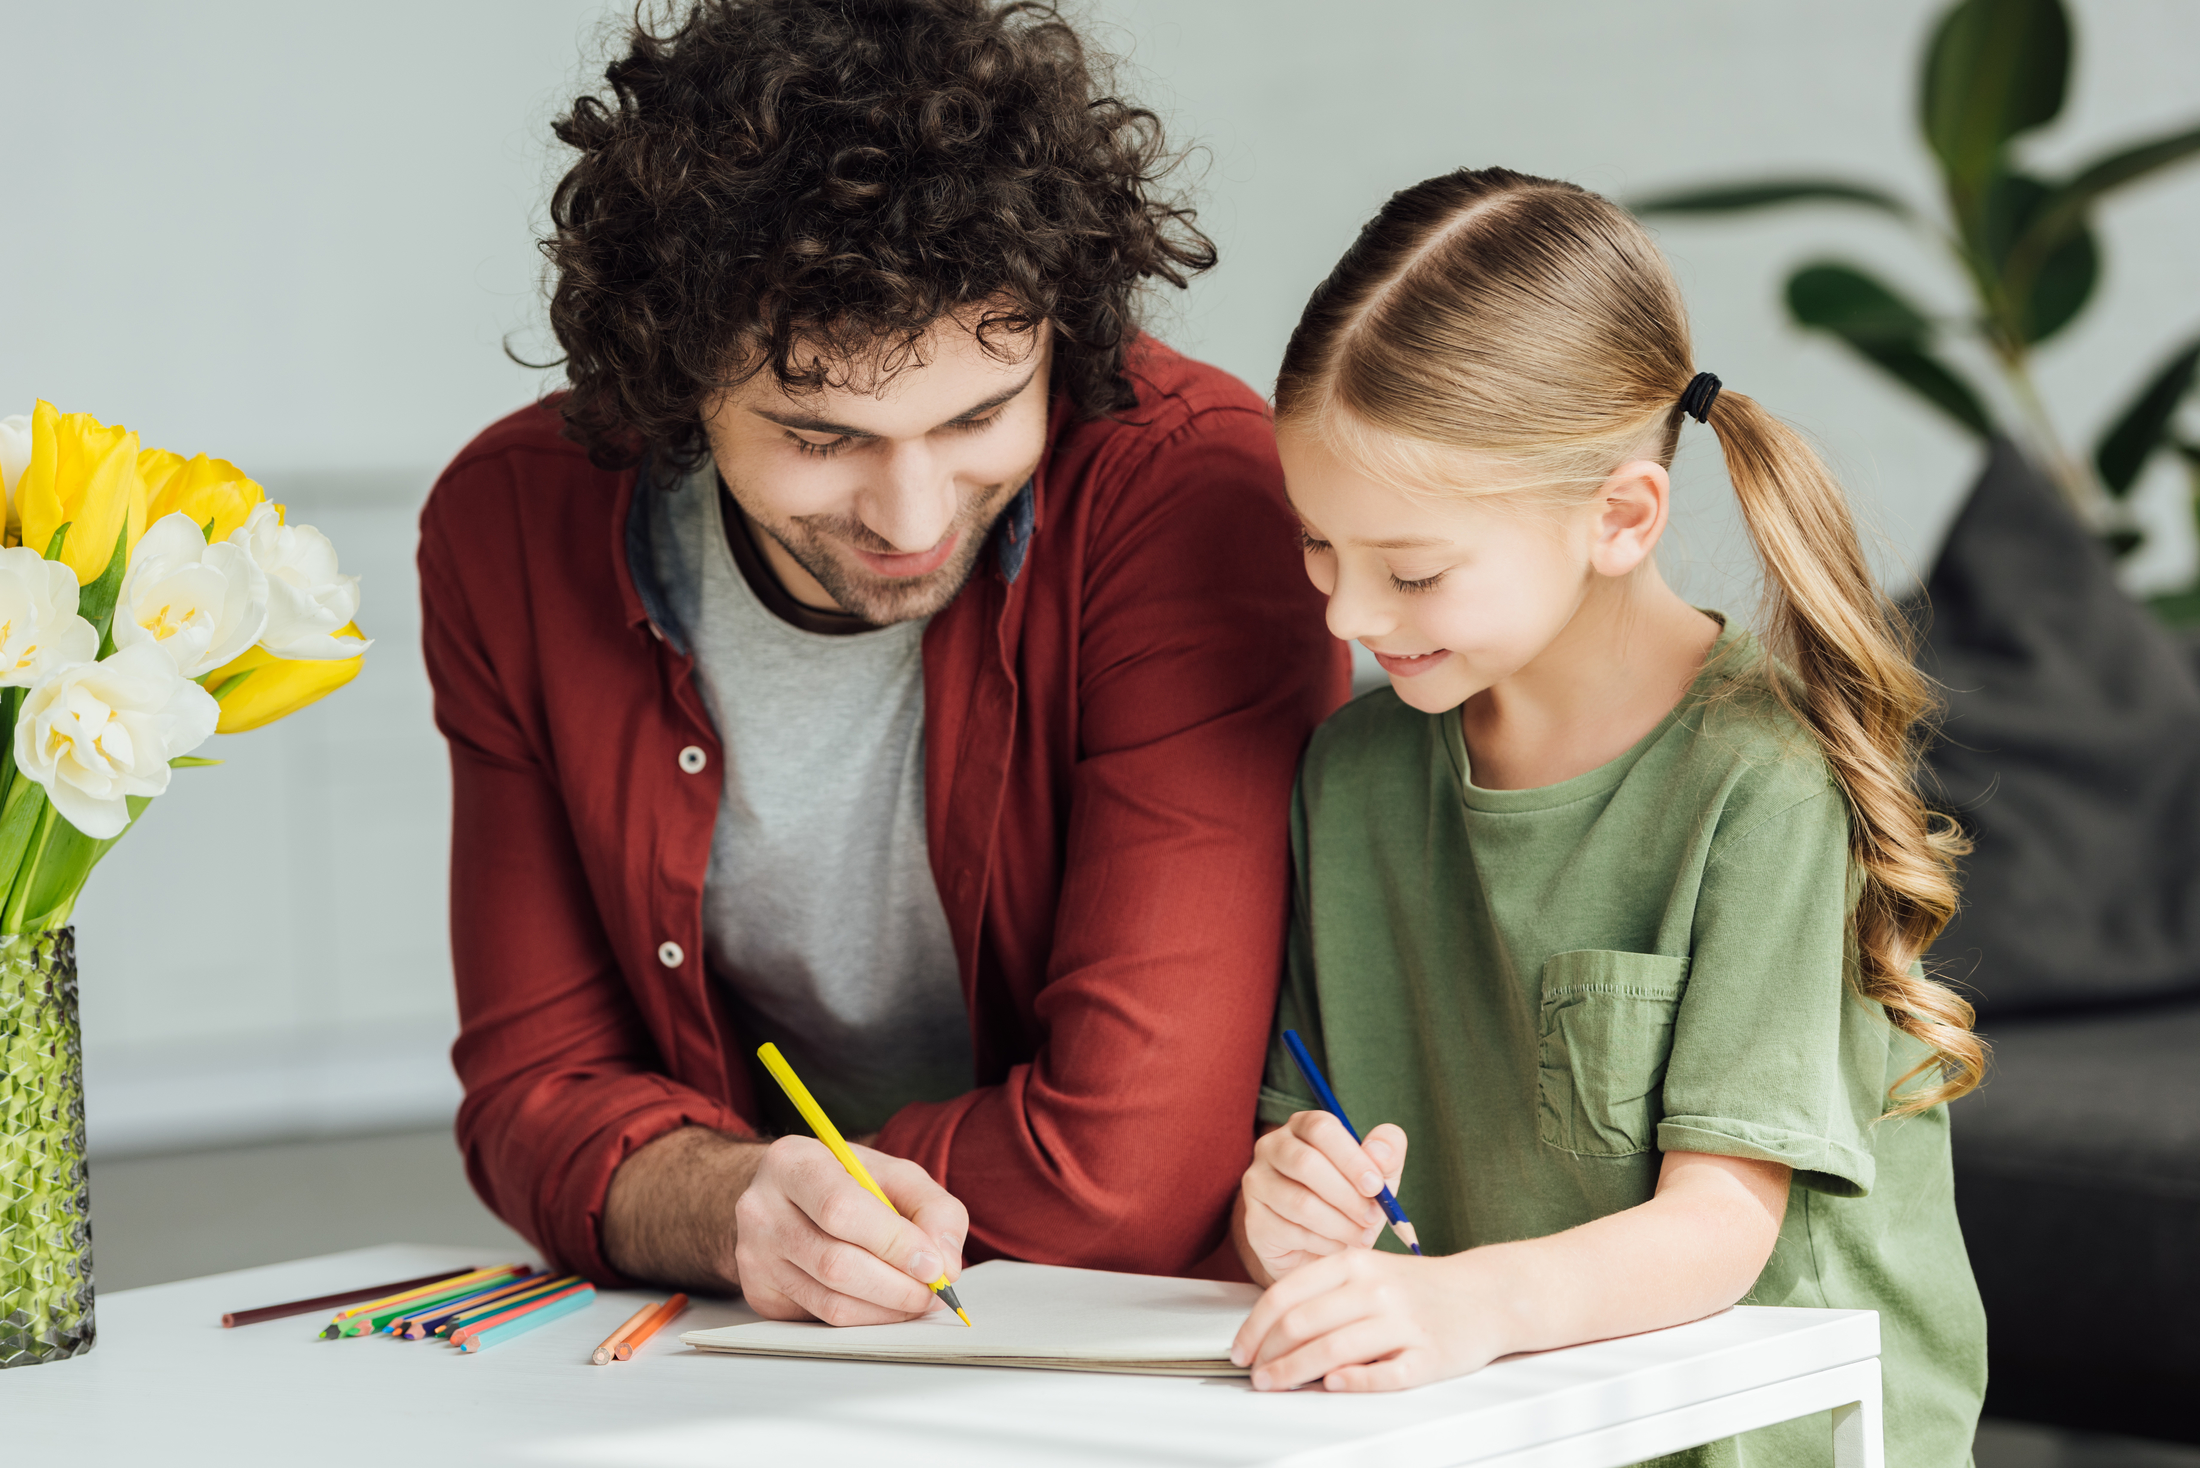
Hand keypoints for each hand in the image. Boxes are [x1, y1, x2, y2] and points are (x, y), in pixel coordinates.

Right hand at [733, 1134, 968, 1325]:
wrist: (783, 1197)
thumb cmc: (843, 1181)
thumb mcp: (892, 1173)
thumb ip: (932, 1208)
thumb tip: (945, 1263)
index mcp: (791, 1163)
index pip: (841, 1209)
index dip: (894, 1242)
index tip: (933, 1264)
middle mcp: (761, 1209)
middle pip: (836, 1263)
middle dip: (897, 1285)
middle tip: (934, 1291)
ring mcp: (753, 1256)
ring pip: (830, 1302)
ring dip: (886, 1309)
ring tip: (917, 1298)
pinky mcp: (760, 1294)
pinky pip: (821, 1319)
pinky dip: (865, 1318)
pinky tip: (885, 1304)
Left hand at [1230, 1247, 1509, 1391]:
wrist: (1488, 1293)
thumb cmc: (1420, 1287)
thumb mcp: (1368, 1272)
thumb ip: (1324, 1293)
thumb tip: (1270, 1330)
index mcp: (1354, 1264)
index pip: (1286, 1295)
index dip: (1254, 1327)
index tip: (1240, 1349)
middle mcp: (1376, 1289)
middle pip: (1303, 1325)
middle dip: (1269, 1355)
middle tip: (1254, 1374)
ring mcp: (1404, 1323)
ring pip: (1334, 1350)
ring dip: (1295, 1371)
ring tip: (1276, 1384)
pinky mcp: (1429, 1356)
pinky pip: (1385, 1374)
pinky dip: (1354, 1381)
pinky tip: (1332, 1386)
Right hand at [1239, 1111, 1407, 1282]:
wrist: (1319, 1249)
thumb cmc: (1349, 1203)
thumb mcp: (1376, 1177)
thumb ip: (1386, 1156)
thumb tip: (1380, 1152)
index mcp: (1303, 1126)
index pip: (1321, 1128)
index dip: (1351, 1157)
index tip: (1375, 1185)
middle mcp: (1271, 1147)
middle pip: (1306, 1163)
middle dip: (1347, 1195)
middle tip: (1373, 1217)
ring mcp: (1257, 1183)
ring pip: (1299, 1202)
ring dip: (1340, 1224)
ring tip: (1362, 1236)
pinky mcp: (1253, 1220)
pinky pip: (1291, 1232)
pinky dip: (1324, 1243)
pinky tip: (1338, 1246)